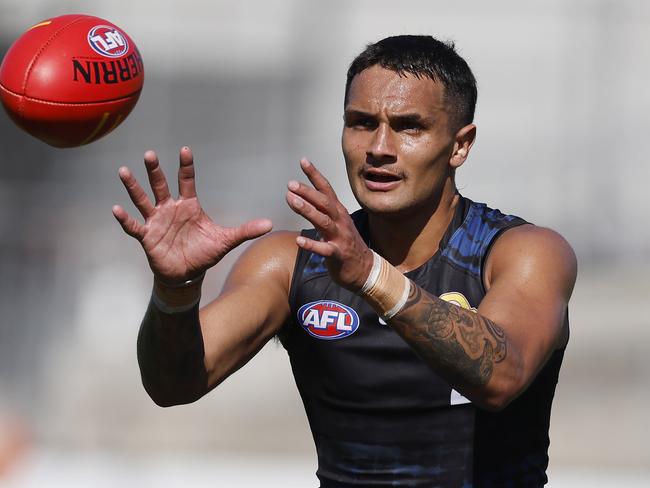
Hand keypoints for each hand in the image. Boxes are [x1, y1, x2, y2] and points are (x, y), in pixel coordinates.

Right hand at [113, 146, 272, 283]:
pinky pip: (134, 226)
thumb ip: (245, 230)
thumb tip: (270, 224)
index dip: (186, 166)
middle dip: (155, 170)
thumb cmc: (204, 253)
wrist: (187, 274)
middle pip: (161, 185)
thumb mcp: (226, 240)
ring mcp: (157, 221)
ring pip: (143, 200)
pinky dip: (125, 218)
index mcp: (189, 205)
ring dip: (134, 187)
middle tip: (150, 153)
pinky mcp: (147, 237)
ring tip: (124, 171)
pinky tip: (116, 209)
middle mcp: (170, 209)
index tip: (185, 150)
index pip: (187, 180)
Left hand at [286, 158, 372, 290]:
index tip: (303, 161)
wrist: (365, 269)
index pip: (326, 189)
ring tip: (292, 201)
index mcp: (339, 212)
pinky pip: (324, 249)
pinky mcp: (338, 254)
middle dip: (307, 192)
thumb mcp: (337, 223)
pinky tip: (299, 240)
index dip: (315, 175)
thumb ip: (322, 211)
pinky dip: (312, 244)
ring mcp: (340, 237)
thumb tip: (302, 198)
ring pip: (323, 221)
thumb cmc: (346, 244)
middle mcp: (340, 221)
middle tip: (291, 184)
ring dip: (307, 210)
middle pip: (324, 203)